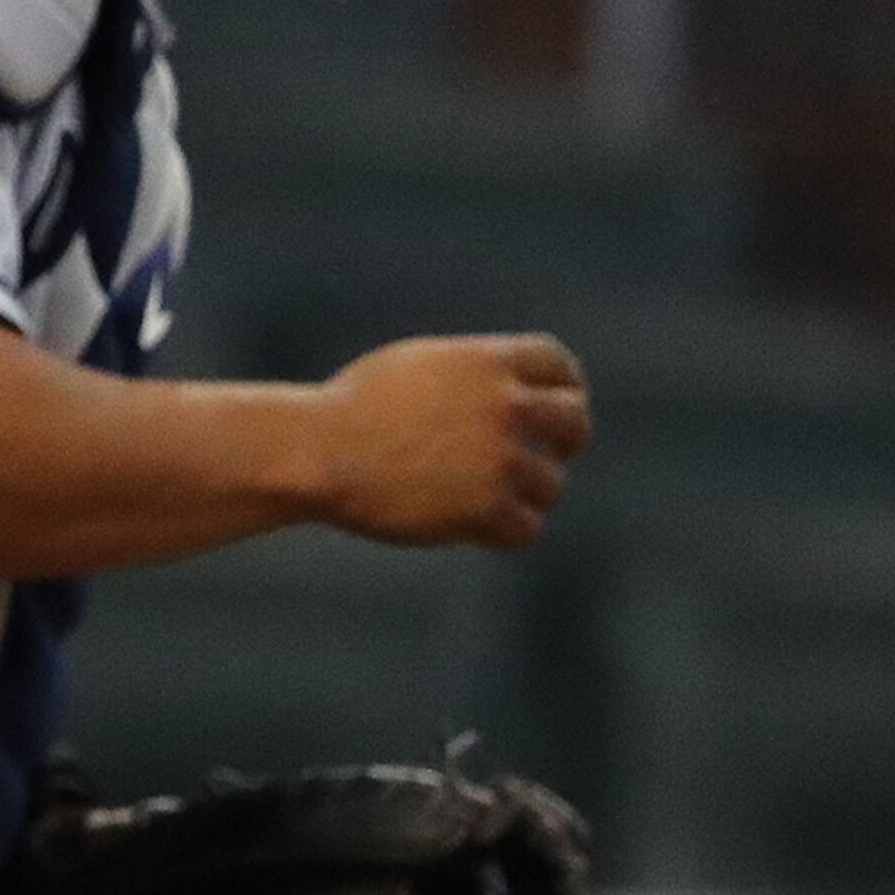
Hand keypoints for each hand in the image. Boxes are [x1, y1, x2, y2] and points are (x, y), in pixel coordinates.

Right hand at [313, 334, 589, 547]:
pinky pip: (527, 529)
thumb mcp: (417, 370)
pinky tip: (470, 526)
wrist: (319, 451)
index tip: (553, 409)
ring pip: (551, 485)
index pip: (559, 366)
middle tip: (541, 458)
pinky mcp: (488, 508)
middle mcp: (505, 405)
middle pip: (575, 421)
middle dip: (563, 442)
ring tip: (475, 497)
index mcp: (487, 362)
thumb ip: (474, 377)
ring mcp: (501, 458)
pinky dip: (502, 532)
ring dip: (522, 495)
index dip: (563, 388)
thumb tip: (521, 395)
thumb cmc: (352, 410)